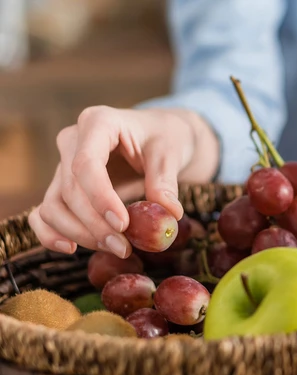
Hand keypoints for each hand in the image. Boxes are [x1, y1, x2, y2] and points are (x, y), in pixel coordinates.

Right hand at [28, 106, 218, 258]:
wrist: (157, 137)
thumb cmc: (163, 138)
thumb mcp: (171, 153)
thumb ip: (166, 181)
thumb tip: (170, 214)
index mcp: (98, 122)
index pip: (86, 164)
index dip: (100, 198)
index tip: (122, 224)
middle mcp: (72, 141)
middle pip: (71, 190)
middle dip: (95, 224)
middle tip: (124, 247)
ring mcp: (63, 164)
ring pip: (54, 205)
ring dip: (79, 233)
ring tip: (116, 248)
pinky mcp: (62, 186)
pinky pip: (44, 212)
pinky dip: (51, 233)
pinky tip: (71, 249)